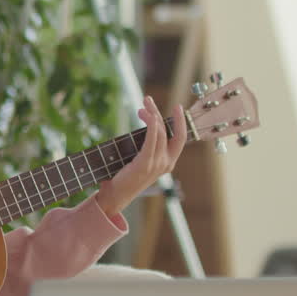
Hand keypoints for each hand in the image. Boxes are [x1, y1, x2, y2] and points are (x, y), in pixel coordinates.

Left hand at [94, 96, 186, 216]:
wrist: (115, 196)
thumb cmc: (125, 177)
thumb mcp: (142, 160)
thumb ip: (148, 148)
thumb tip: (147, 126)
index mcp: (168, 163)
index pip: (180, 138)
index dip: (181, 121)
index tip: (178, 106)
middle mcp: (166, 163)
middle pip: (169, 131)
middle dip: (159, 112)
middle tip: (147, 99)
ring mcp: (157, 164)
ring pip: (160, 132)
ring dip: (151, 115)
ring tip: (141, 105)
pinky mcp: (145, 164)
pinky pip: (152, 141)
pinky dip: (152, 126)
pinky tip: (148, 116)